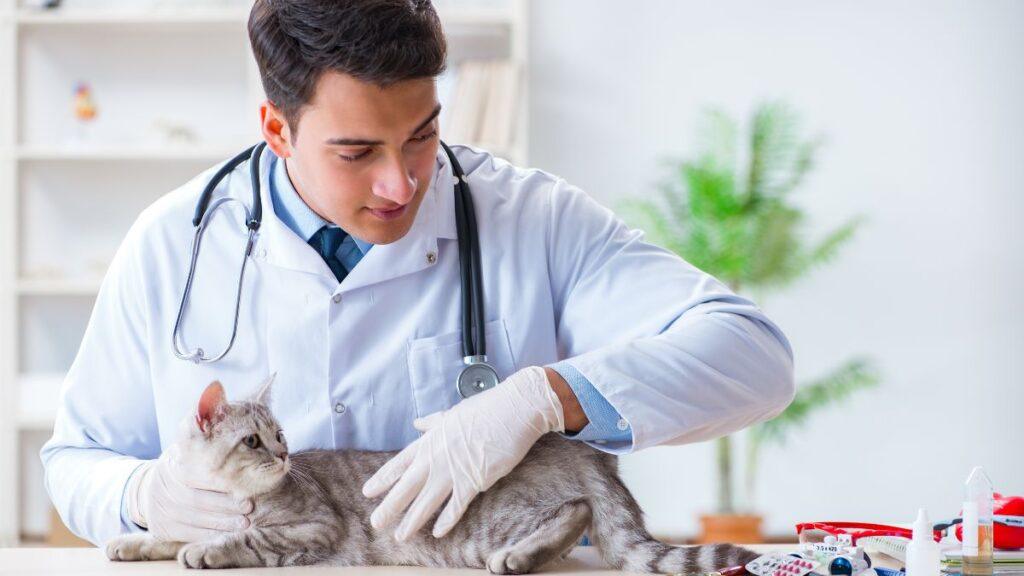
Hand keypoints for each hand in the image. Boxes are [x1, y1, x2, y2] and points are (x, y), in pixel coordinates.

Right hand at [126, 445, 252, 541]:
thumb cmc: (183, 466)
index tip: (243, 485)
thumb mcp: (188, 448)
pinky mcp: (161, 528)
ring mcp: (160, 509)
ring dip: (221, 523)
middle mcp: (163, 487)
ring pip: (193, 519)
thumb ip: (204, 437)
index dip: (219, 482)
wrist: (150, 490)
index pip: (195, 474)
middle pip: (195, 500)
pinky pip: (187, 535)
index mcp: (172, 465)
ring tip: (244, 523)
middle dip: (225, 505)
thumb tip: (220, 404)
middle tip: (249, 507)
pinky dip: (208, 535)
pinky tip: (226, 534)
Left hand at [362, 366, 564, 540]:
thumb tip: (418, 422)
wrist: (514, 410)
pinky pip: (456, 506)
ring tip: (400, 536)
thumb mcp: (453, 413)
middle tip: (375, 523)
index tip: (368, 492)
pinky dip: (446, 520)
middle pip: (406, 487)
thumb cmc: (487, 408)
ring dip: (412, 521)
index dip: (383, 478)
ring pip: (426, 501)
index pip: (399, 463)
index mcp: (430, 440)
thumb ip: (434, 422)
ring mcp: (453, 470)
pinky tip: (437, 533)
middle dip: (389, 507)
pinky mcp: (474, 480)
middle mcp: (436, 457)